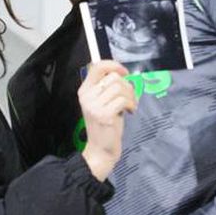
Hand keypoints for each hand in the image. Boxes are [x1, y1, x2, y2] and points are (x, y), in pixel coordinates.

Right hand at [77, 61, 135, 180]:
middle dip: (127, 86)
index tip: (124, 72)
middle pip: (113, 77)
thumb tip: (121, 73)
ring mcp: (94, 106)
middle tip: (129, 98)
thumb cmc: (105, 125)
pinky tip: (129, 111)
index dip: (113, 65)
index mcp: (84, 90)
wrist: (101, 149)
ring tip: (129, 106)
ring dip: (130, 96)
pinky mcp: (104, 115)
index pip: (97, 67)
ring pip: (120, 88)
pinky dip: (131, 104)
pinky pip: (123, 100)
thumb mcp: (102, 102)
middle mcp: (87, 96)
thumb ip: (107, 87)